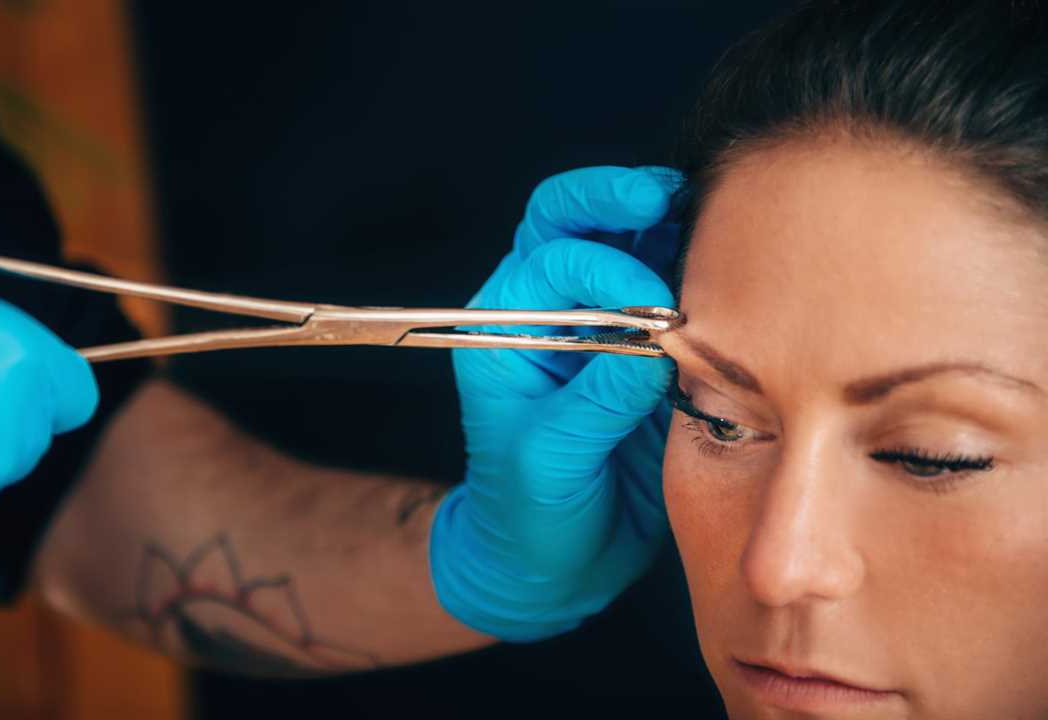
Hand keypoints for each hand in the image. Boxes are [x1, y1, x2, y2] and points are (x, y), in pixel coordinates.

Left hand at [431, 166, 681, 640]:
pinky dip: (701, 272)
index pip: (550, 260)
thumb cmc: (530, 515)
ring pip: (626, 240)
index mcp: (505, 329)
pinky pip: (672, 288)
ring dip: (668, 226)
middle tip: (667, 195)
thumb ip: (594, 403)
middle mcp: (548, 311)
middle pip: (571, 219)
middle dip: (616, 196)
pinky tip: (734, 272)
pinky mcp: (646, 347)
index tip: (652, 307)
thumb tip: (653, 344)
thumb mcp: (549, 464)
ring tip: (716, 224)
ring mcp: (598, 322)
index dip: (604, 269)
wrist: (553, 560)